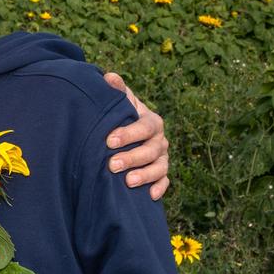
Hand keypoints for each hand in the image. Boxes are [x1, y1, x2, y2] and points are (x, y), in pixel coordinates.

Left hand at [102, 72, 169, 199]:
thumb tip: (109, 78)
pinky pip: (164, 182)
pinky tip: (148, 195)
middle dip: (132, 157)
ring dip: (145, 175)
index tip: (109, 140)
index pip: (145, 127)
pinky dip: (159, 188)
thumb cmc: (121, 117)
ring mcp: (162, 158)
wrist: (125, 134)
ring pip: (159, 167)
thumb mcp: (119, 103)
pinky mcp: (161, 174)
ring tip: (127, 182)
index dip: (129, 134)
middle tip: (112, 165)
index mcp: (151, 121)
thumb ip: (116, 90)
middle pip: (151, 150)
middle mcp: (160, 140)